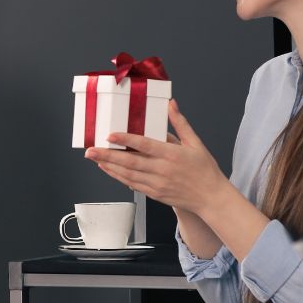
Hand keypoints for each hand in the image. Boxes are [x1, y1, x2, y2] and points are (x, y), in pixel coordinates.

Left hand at [84, 100, 229, 215]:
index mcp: (172, 154)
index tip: (110, 135)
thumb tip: (170, 104)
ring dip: (109, 166)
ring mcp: (157, 184)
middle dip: (108, 155)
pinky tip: (109, 170)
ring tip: (95, 158)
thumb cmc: (204, 169)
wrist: (211, 198)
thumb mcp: (195, 143)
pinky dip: (119, 177)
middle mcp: (162, 170)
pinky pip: (132, 185)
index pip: (145, 145)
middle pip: (130, 161)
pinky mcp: (154, 194)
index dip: (126, 139)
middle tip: (91, 150)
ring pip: (128, 174)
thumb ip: (180, 123)